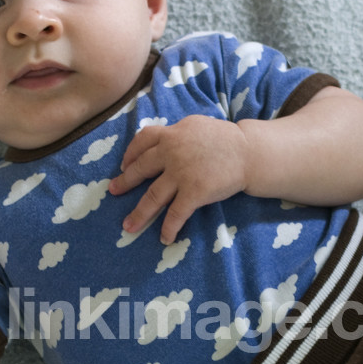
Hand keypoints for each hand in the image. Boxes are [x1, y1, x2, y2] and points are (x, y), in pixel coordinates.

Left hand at [107, 115, 250, 244]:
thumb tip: (164, 139)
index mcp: (172, 134)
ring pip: (153, 196)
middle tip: (113, 191)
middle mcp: (171, 153)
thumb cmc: (226, 139)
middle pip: (141, 169)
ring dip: (139, 213)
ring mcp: (182, 174)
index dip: (130, 153)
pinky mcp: (194, 192)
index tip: (124, 164)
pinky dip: (168, 228)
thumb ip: (177, 133)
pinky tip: (164, 238)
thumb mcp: (197, 125)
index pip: (142, 140)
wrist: (249, 152)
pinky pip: (176, 213)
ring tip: (128, 226)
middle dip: (125, 182)